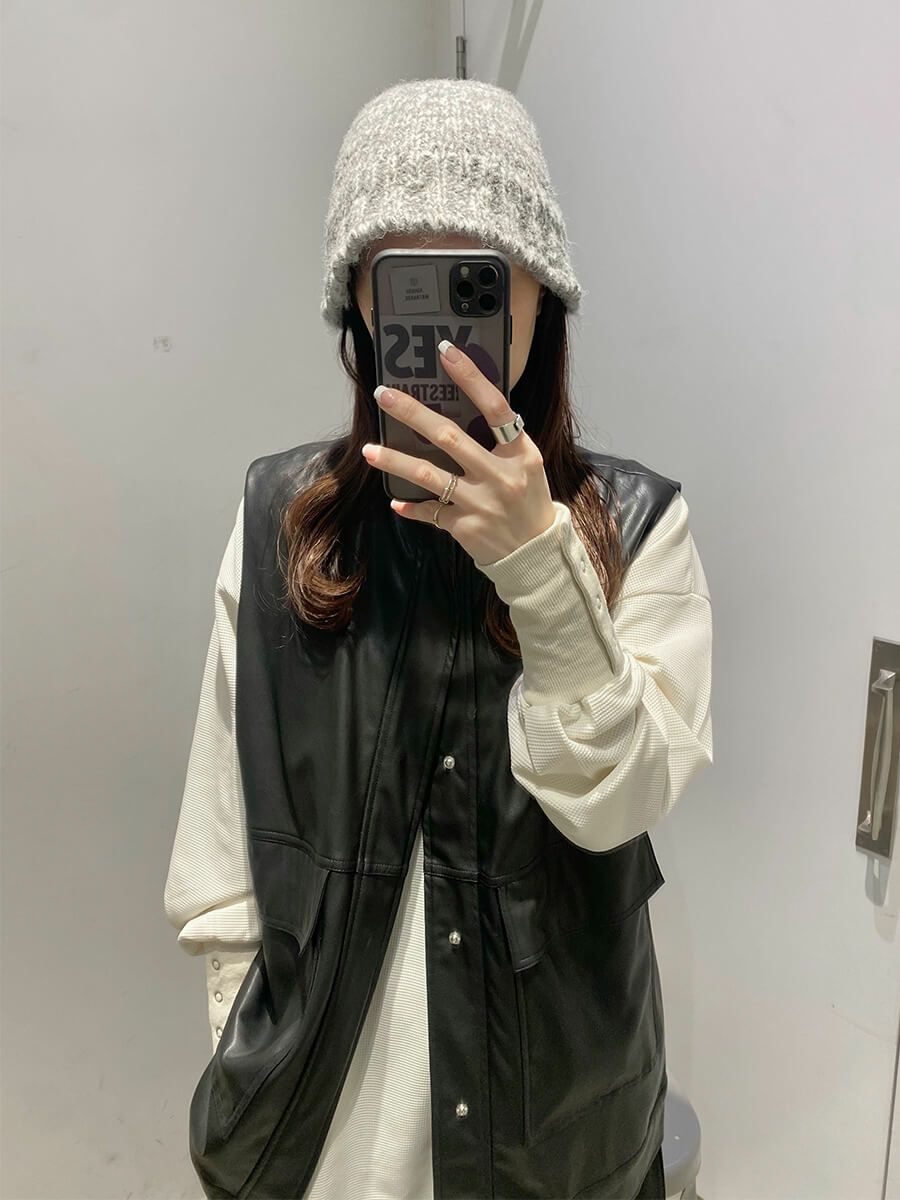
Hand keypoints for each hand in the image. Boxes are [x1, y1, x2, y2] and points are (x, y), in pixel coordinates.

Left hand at [361, 340, 556, 567]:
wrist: (536, 553)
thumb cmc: (527, 500)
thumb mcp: (527, 465)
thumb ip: (501, 441)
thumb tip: (465, 408)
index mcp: (521, 453)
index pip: (495, 407)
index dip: (470, 377)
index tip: (445, 352)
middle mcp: (501, 476)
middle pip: (449, 437)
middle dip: (413, 414)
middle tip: (384, 395)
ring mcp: (481, 503)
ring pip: (430, 475)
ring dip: (396, 461)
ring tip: (369, 450)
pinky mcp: (466, 527)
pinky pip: (431, 512)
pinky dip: (412, 507)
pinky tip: (396, 501)